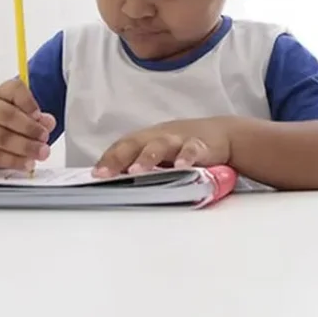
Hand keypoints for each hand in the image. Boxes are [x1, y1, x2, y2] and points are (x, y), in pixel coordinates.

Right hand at [0, 78, 54, 169]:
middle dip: (30, 128)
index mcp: (0, 94)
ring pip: (2, 138)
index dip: (28, 102)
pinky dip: (15, 161)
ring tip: (41, 152)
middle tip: (44, 137)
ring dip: (26, 147)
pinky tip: (28, 163)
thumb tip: (48, 122)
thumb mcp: (18, 114)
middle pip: (8, 115)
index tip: (39, 115)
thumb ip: (36, 117)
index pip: (14, 90)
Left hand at [93, 118, 231, 177]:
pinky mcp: (200, 146)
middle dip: (118, 158)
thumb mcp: (160, 151)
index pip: (122, 146)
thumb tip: (114, 181)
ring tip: (136, 170)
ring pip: (160, 145)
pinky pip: (191, 150)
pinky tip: (181, 167)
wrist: (222, 134)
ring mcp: (178, 140)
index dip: (108, 159)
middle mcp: (158, 137)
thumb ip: (141, 162)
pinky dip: (186, 157)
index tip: (95, 174)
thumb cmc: (183, 146)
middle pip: (134, 143)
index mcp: (146, 138)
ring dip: (147, 157)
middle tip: (105, 173)